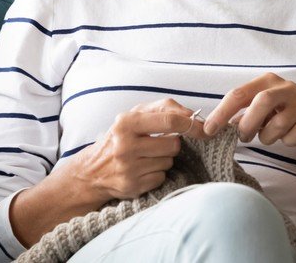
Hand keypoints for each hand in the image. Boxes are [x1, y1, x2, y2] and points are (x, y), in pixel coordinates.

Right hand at [66, 98, 202, 205]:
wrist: (92, 171)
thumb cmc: (121, 137)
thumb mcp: (136, 115)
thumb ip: (165, 108)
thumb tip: (192, 115)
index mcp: (126, 123)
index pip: (169, 120)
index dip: (191, 124)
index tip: (203, 128)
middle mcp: (125, 145)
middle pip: (173, 144)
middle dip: (172, 143)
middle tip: (158, 143)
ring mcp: (128, 168)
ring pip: (169, 161)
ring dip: (164, 159)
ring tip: (146, 157)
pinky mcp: (133, 186)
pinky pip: (162, 177)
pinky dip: (157, 173)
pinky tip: (143, 170)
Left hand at [203, 73, 295, 157]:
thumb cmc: (280, 115)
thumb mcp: (259, 111)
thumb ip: (240, 115)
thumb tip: (214, 127)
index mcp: (267, 81)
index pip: (239, 93)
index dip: (222, 113)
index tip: (209, 130)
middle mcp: (286, 87)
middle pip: (262, 101)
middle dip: (248, 123)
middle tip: (243, 136)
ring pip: (278, 123)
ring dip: (267, 137)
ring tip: (269, 136)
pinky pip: (293, 136)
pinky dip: (287, 141)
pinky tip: (289, 136)